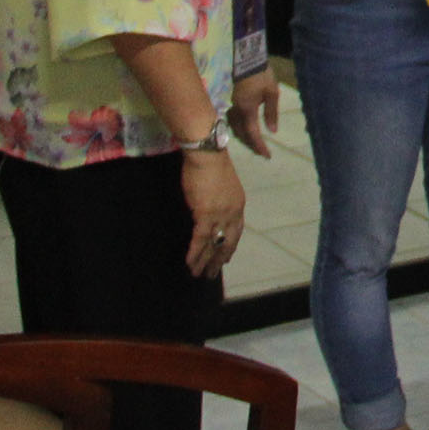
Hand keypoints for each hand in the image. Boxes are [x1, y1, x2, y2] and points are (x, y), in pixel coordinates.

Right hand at [178, 149, 244, 278]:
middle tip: (212, 274)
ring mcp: (221, 214)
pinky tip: (190, 263)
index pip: (236, 232)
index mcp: (238, 205)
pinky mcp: (206, 213)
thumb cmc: (211, 165)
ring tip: (199, 274)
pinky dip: (195, 252)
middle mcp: (233, 212)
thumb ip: (219, 202)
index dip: (230, 246)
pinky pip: (200, 238)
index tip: (226, 258)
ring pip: (213, 244)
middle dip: (219, 259)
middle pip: (227, 242)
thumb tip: (209, 212)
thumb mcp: (221, 187)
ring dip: (205, 261)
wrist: (207, 155)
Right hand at [229, 71, 280, 157]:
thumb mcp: (272, 94)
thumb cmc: (262, 75)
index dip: (259, 146)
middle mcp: (236, 110)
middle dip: (251, 145)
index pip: (252, 133)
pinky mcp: (231, 101)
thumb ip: (271, 113)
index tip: (267, 156)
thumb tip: (272, 132)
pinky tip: (244, 131)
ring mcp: (232, 105)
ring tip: (255, 145)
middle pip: (241, 134)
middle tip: (262, 153)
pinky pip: (232, 121)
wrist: (248, 59)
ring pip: (235, 129)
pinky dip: (239, 130)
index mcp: (247, 109)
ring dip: (244, 139)